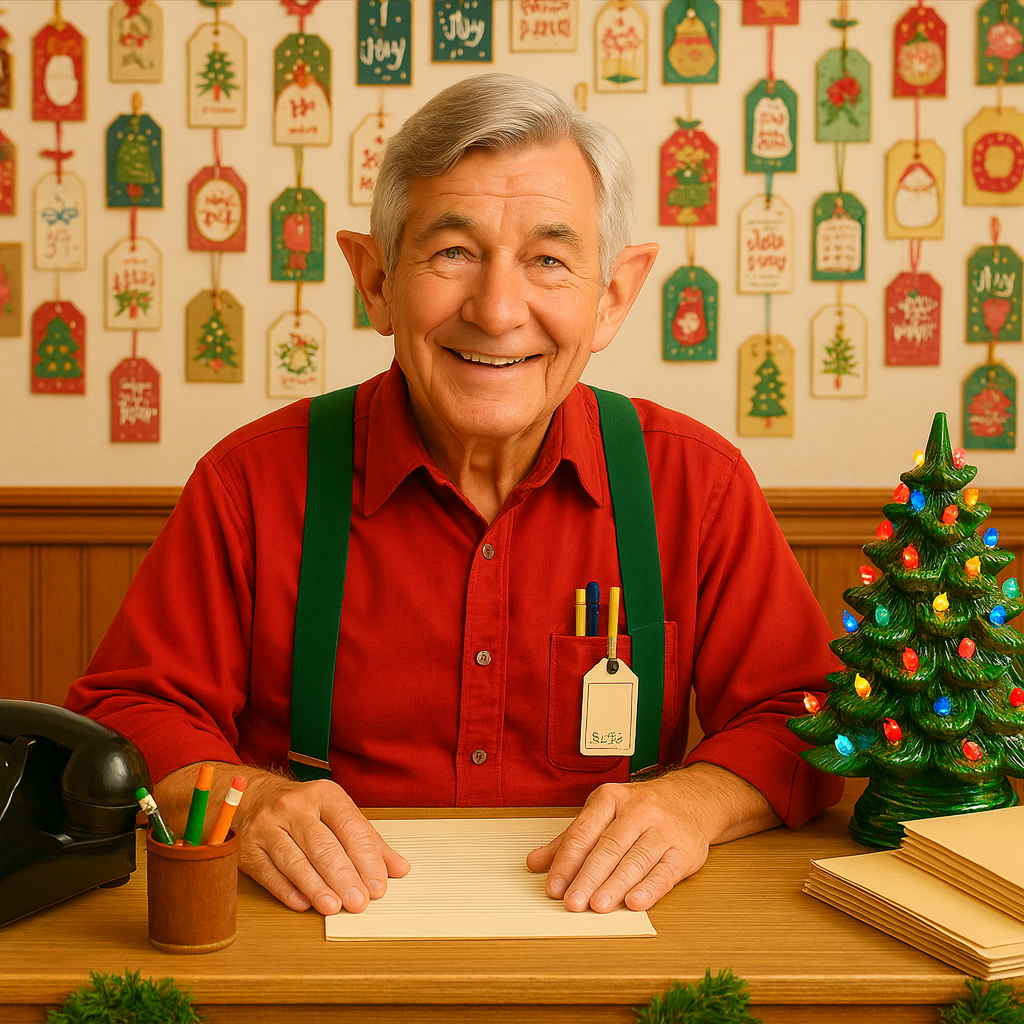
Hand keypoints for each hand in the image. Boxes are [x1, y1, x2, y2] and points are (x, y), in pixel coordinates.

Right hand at [154, 763, 409, 914]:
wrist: (253, 796)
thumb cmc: (304, 810)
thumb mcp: (337, 813)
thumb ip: (368, 841)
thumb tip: (400, 869)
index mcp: (324, 794)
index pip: (350, 827)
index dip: (366, 858)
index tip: (378, 886)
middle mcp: (294, 806)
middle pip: (323, 845)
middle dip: (343, 876)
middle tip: (359, 902)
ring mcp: (267, 825)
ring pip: (295, 860)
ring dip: (316, 886)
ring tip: (334, 907)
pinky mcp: (247, 847)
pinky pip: (268, 871)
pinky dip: (286, 890)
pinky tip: (303, 904)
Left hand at [525, 764, 778, 912]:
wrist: (691, 800)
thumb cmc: (638, 810)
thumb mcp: (602, 814)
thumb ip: (570, 840)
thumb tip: (534, 863)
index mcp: (611, 799)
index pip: (584, 831)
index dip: (567, 861)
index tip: (553, 886)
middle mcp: (639, 810)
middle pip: (609, 847)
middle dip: (589, 876)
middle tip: (572, 902)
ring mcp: (664, 829)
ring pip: (636, 859)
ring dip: (615, 885)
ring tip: (597, 906)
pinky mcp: (685, 850)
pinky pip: (666, 872)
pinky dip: (650, 889)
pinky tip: (634, 903)